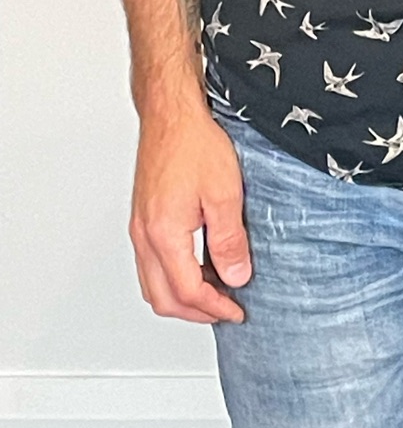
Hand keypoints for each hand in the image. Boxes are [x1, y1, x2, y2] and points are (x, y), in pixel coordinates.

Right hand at [129, 97, 251, 322]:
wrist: (172, 115)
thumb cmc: (194, 144)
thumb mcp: (225, 194)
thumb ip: (229, 241)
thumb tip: (236, 276)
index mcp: (164, 233)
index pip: (186, 291)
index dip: (214, 308)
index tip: (236, 311)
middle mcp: (145, 235)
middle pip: (162, 298)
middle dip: (195, 312)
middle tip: (225, 310)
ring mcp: (140, 227)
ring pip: (152, 284)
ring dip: (182, 297)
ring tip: (215, 292)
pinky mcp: (143, 218)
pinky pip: (151, 263)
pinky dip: (173, 276)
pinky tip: (198, 266)